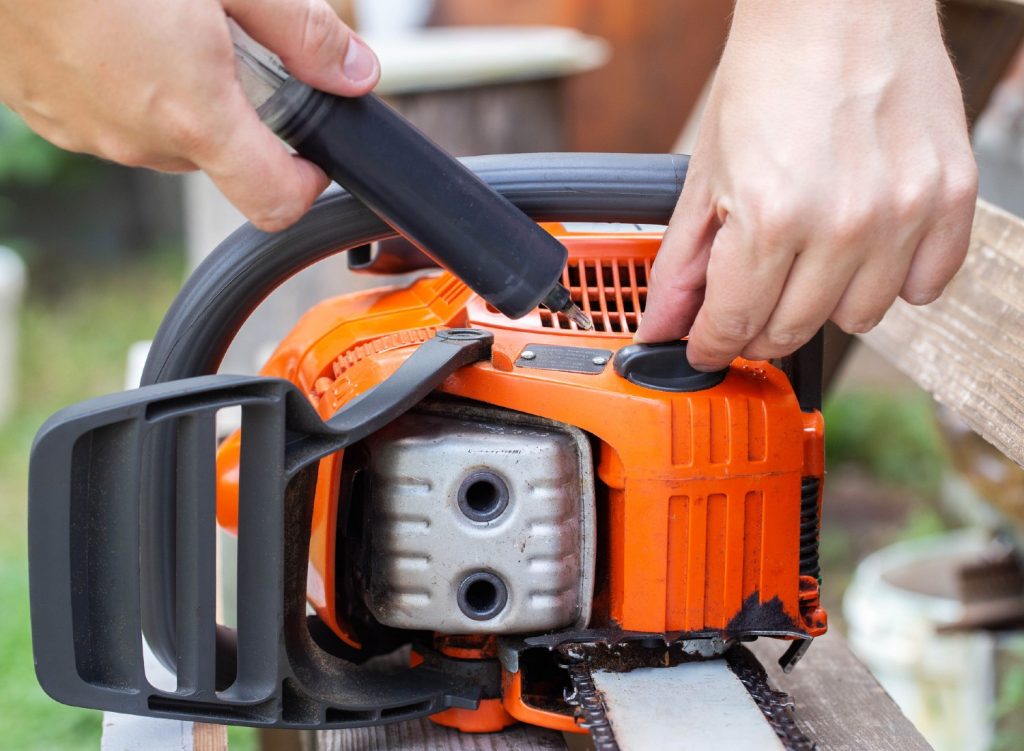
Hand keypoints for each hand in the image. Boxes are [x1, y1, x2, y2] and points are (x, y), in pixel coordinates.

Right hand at [0, 0, 378, 231]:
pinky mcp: (45, 114)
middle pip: (218, 159)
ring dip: (174, 97)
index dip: (305, 183)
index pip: (275, 202)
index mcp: (192, 114)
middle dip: (235, 114)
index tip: (309, 153)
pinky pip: (106, 118)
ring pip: (160, 137)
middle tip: (222, 46)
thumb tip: (355, 72)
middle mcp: (137, 140)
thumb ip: (300, 33)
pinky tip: (109, 29)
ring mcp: (85, 132)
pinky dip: (122, 87)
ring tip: (156, 25)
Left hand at [635, 0, 977, 370]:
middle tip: (749, 295)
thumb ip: (684, 261)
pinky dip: (893, 280)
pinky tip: (864, 247)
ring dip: (825, 303)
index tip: (707, 346)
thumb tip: (664, 325)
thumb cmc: (770, 73)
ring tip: (808, 256)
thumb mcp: (707, 171)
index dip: (712, 344)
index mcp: (771, 214)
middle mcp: (844, 222)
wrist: (839, 3)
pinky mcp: (952, 197)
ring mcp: (905, 212)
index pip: (736, 323)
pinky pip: (925, 288)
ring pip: (858, 319)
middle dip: (757, 324)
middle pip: (792, 330)